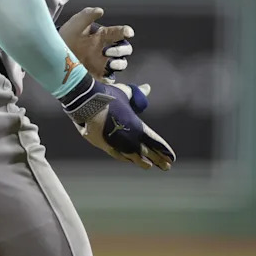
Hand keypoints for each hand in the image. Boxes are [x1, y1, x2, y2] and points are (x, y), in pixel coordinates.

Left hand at [58, 7, 132, 79]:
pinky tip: (106, 74)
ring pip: (122, 63)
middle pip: (125, 49)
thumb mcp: (74, 25)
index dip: (126, 31)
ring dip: (120, 63)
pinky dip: (113, 77)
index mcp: (102, 36)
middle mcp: (106, 49)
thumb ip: (86, 15)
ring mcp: (103, 64)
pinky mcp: (99, 76)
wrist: (53, 58)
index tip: (128, 32)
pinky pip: (112, 78)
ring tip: (110, 64)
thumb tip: (100, 10)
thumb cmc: (65, 39)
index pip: (118, 33)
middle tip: (107, 52)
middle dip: (122, 50)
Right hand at [60, 80, 174, 169]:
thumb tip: (148, 88)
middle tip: (167, 167)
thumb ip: (137, 95)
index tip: (172, 158)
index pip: (154, 142)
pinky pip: (118, 155)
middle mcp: (128, 138)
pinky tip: (130, 160)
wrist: (84, 102)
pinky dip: (126, 158)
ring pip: (132, 157)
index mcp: (137, 126)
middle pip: (146, 153)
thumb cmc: (106, 96)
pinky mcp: (104, 145)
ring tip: (149, 166)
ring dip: (142, 162)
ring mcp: (116, 143)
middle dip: (158, 159)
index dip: (164, 150)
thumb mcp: (125, 94)